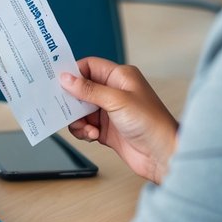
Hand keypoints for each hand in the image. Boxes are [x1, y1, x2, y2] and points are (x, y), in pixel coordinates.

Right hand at [60, 57, 178, 183]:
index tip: (58, 81)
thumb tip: (66, 78)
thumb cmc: (151, 123)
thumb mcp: (117, 101)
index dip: (74, 72)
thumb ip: (89, 89)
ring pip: (80, 110)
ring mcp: (109, 111)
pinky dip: (83, 131)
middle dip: (71, 99)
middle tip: (63, 106)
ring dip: (77, 119)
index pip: (90, 66)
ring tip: (85, 127)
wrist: (163, 155)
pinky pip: (84, 126)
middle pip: (81, 89)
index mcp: (120, 77)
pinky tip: (92, 135)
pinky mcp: (106, 129)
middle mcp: (114, 92)